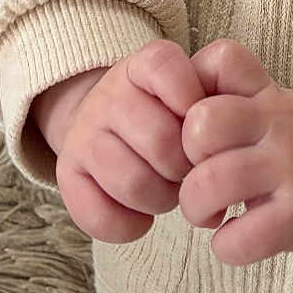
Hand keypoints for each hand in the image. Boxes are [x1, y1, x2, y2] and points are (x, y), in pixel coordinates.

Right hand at [32, 39, 204, 242]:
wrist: (108, 124)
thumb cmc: (169, 114)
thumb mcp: (193, 91)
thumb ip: (216, 103)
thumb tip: (226, 149)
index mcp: (144, 65)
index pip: (167, 68)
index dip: (195, 103)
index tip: (203, 127)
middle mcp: (107, 94)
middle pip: (161, 141)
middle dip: (187, 168)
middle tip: (190, 172)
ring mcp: (82, 133)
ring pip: (132, 183)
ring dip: (161, 200)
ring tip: (167, 191)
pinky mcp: (65, 173)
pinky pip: (101, 216)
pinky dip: (129, 226)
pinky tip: (140, 216)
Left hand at [179, 38, 292, 265]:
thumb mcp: (273, 115)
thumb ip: (230, 100)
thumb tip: (171, 110)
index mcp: (269, 95)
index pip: (222, 59)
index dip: (191, 92)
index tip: (199, 132)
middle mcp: (282, 123)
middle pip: (199, 126)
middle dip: (184, 162)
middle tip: (199, 182)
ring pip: (207, 184)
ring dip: (197, 211)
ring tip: (213, 216)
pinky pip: (238, 238)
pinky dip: (227, 247)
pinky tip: (240, 240)